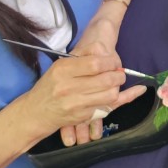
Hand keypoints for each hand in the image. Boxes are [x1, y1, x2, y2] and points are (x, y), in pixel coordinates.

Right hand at [17, 42, 141, 144]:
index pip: (95, 63)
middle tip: (119, 72)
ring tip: (116, 82)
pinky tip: (132, 93)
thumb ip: (81, 57)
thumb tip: (104, 50)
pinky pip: (107, 107)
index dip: (111, 61)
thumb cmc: (49, 86)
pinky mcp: (82, 117)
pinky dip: (120, 99)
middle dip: (118, 74)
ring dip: (118, 87)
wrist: (35, 113)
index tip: (114, 61)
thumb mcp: (60, 66)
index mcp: (63, 70)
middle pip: (105, 79)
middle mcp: (68, 87)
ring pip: (110, 94)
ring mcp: (76, 104)